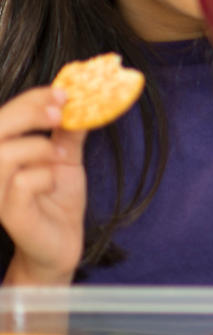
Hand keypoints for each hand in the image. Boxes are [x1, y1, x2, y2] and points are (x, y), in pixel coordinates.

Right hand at [0, 87, 86, 285]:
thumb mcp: (67, 157)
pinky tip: (53, 183)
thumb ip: (68, 131)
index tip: (63, 92)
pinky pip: (19, 184)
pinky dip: (44, 175)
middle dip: (29, 112)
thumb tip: (82, 100)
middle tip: (61, 110)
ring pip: (2, 155)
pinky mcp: (7, 213)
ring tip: (61, 156)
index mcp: (4, 151)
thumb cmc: (57, 199)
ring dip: (39, 147)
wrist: (62, 242)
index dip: (30, 99)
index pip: (3, 115)